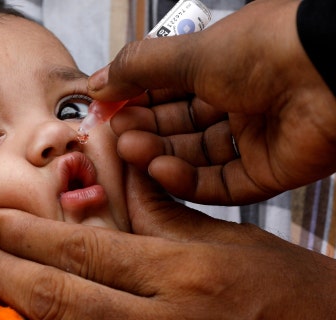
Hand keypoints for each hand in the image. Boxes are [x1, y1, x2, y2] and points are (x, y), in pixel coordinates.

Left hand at [0, 167, 335, 318]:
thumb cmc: (283, 290)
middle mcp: (164, 319)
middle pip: (64, 296)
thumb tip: (117, 180)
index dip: (31, 237)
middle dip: (9, 273)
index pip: (85, 250)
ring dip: (19, 310)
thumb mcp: (223, 241)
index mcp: (180, 273)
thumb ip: (162, 214)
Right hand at [88, 0, 335, 203]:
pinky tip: (161, 170)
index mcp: (220, 67)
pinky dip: (187, 181)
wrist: (330, 72)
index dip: (134, 100)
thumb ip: (137, 68)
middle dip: (143, 130)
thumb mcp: (188, 51)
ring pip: (194, 157)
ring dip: (158, 155)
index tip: (104, 110)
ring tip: (131, 150)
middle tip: (115, 134)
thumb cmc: (263, 49)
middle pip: (177, 126)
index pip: (166, 90)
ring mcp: (252, 139)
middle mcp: (236, 102)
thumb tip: (97, 84)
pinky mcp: (267, 172)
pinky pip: (220, 183)